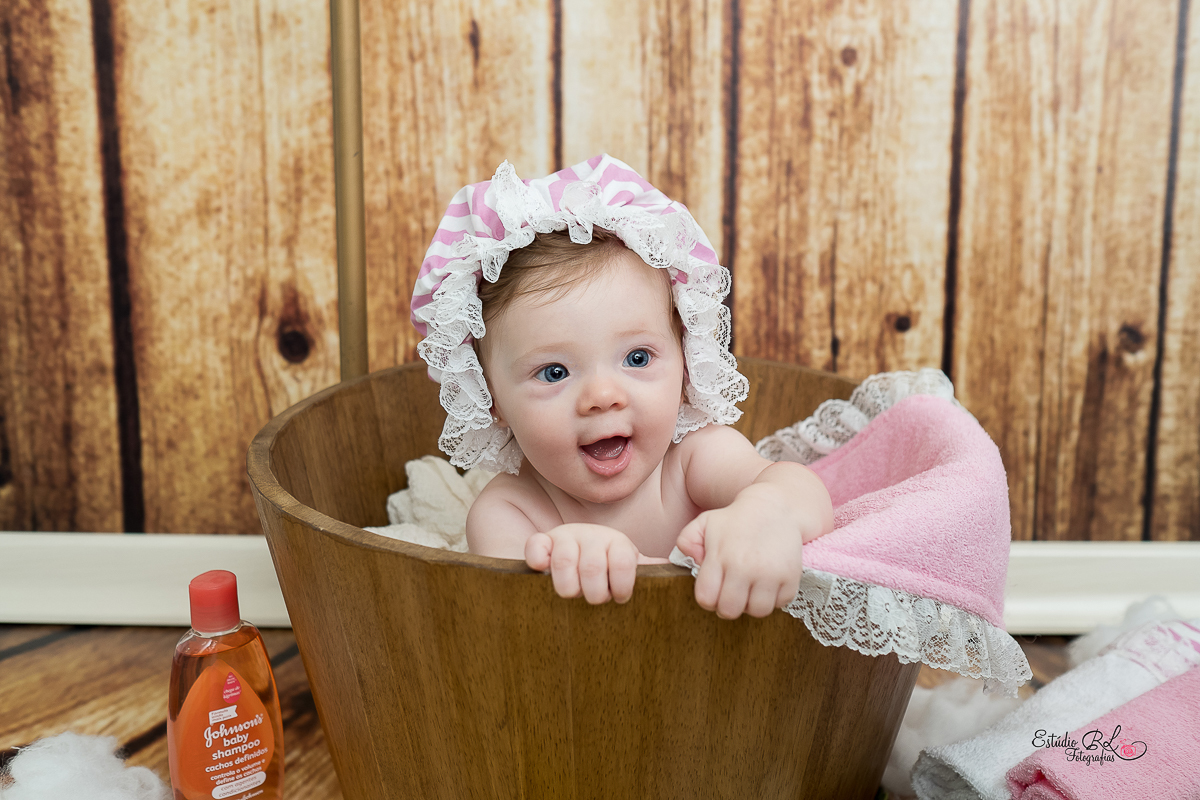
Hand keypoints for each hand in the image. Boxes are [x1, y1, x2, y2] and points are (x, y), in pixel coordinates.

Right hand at [525, 524, 658, 603]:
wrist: (582, 547)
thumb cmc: (610, 566)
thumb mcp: (631, 567)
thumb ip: (650, 570)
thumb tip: (683, 573)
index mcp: (618, 543)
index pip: (623, 563)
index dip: (622, 586)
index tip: (620, 597)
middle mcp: (592, 536)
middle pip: (593, 567)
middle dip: (594, 592)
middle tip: (595, 598)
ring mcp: (566, 537)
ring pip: (564, 561)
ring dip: (568, 585)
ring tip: (573, 593)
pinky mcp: (543, 541)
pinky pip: (535, 546)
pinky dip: (537, 559)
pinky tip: (542, 570)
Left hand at [675, 484, 806, 618]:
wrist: (775, 508)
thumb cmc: (736, 519)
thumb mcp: (705, 522)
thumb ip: (687, 540)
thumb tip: (692, 560)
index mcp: (720, 556)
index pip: (706, 598)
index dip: (707, 599)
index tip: (714, 590)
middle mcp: (745, 567)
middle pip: (730, 610)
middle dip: (728, 605)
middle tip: (732, 593)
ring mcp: (770, 573)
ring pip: (757, 611)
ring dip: (752, 604)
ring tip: (751, 590)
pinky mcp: (791, 576)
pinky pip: (781, 604)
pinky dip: (774, 598)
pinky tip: (768, 584)